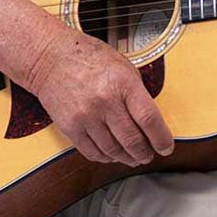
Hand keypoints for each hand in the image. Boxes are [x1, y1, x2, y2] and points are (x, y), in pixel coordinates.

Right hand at [29, 29, 174, 165]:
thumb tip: (150, 121)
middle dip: (145, 152)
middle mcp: (105, 101)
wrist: (50, 58)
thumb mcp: (123, 66)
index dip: (161, 138)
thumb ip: (137, 93)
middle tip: (150, 154)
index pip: (149, 118)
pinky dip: (106, 157)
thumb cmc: (88, 58)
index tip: (166, 147)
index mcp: (123, 83)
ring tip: (133, 157)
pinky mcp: (70, 127)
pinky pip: (92, 152)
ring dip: (127, 158)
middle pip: (132, 139)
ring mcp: (86, 116)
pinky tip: (112, 155)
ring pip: (113, 150)